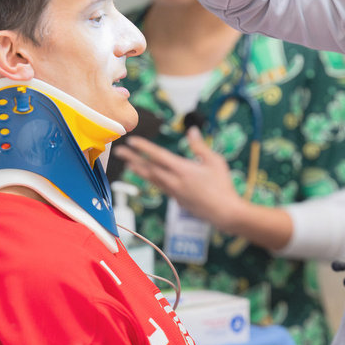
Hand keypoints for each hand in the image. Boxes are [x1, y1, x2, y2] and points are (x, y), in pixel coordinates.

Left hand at [111, 127, 244, 229]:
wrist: (225, 213)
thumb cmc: (223, 185)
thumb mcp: (215, 161)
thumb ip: (200, 146)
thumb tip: (192, 131)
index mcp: (183, 170)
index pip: (159, 155)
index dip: (144, 147)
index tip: (131, 140)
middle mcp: (175, 181)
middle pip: (149, 168)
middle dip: (133, 158)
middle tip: (119, 151)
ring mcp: (175, 192)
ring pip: (153, 180)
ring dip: (140, 171)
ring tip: (129, 164)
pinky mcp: (177, 200)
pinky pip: (161, 187)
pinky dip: (152, 180)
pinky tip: (150, 177)